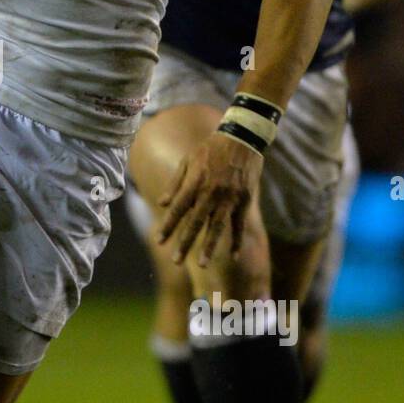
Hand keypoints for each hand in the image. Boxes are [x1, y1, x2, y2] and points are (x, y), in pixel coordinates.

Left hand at [155, 131, 261, 266]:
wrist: (242, 137)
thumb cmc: (211, 148)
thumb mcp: (188, 161)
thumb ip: (175, 184)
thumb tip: (161, 204)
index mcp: (195, 182)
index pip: (178, 209)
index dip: (168, 225)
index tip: (159, 240)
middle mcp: (210, 192)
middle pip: (195, 222)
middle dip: (185, 242)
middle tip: (175, 261)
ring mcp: (229, 197)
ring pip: (217, 226)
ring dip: (209, 246)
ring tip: (202, 265)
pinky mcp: (244, 199)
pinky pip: (239, 224)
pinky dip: (236, 240)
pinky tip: (233, 256)